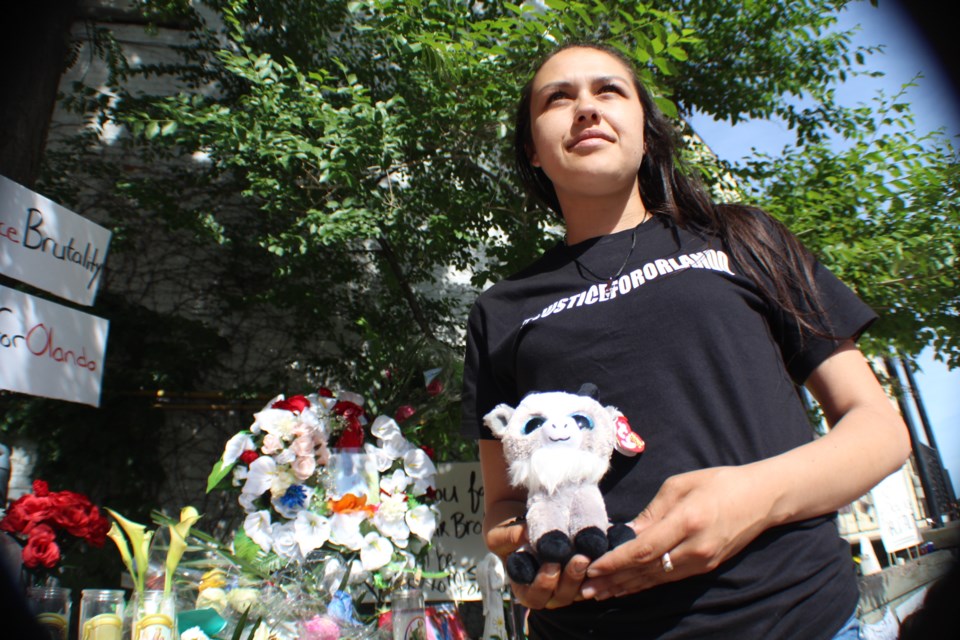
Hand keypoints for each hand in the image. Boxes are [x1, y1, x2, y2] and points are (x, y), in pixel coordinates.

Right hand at [485, 518, 590, 609]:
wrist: (522, 521)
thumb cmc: (507, 533)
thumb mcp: (499, 535)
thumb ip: (510, 538)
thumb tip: (530, 534)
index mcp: (525, 589)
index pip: (535, 598)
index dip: (544, 585)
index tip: (551, 565)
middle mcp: (548, 591)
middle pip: (562, 596)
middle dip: (571, 580)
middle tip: (579, 559)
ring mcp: (566, 583)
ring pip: (580, 590)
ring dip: (586, 575)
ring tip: (590, 555)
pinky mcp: (581, 571)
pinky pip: (592, 576)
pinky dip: (597, 566)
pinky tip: (600, 550)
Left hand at [580, 466, 771, 599]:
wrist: (762, 498)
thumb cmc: (718, 483)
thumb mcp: (680, 485)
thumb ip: (652, 513)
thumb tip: (626, 533)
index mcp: (687, 521)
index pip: (644, 549)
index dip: (616, 561)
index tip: (592, 566)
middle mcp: (695, 548)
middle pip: (647, 569)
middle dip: (614, 579)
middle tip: (585, 588)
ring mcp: (702, 561)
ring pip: (657, 579)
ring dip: (626, 586)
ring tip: (600, 593)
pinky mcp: (706, 567)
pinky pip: (669, 578)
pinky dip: (645, 584)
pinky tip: (628, 588)